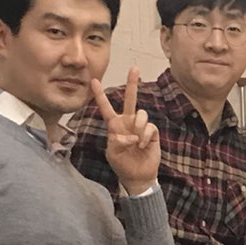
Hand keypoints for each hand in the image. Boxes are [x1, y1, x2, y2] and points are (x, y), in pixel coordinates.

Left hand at [92, 67, 159, 195]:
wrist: (137, 176)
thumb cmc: (122, 164)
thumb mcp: (112, 153)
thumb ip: (115, 141)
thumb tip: (128, 135)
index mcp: (114, 125)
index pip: (105, 107)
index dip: (100, 95)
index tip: (93, 81)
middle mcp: (128, 122)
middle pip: (130, 99)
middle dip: (132, 84)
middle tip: (134, 68)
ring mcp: (140, 127)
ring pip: (141, 113)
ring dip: (138, 127)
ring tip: (136, 141)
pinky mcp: (152, 133)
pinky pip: (149, 127)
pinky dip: (145, 136)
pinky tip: (142, 146)